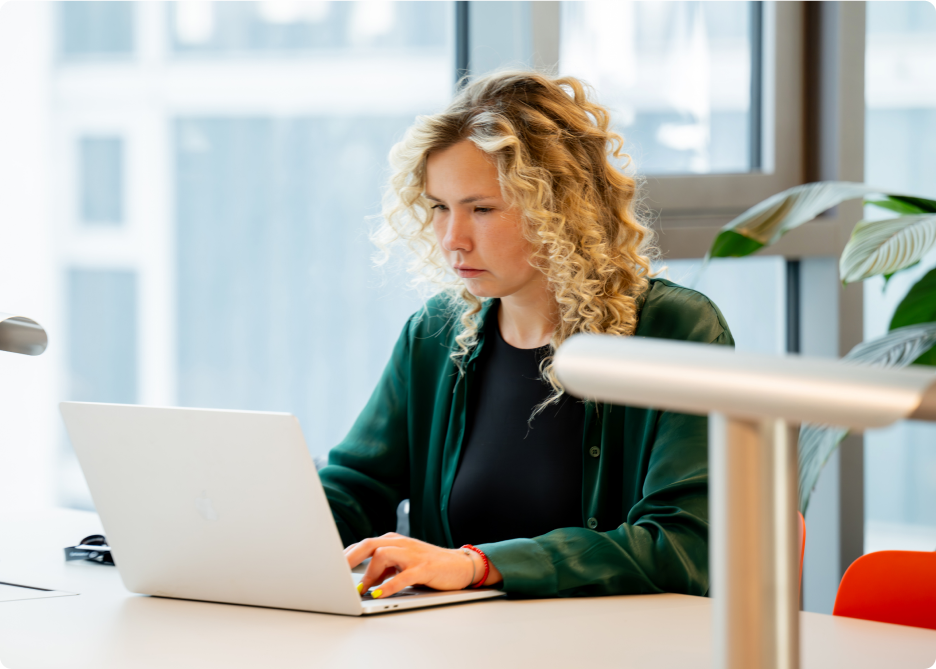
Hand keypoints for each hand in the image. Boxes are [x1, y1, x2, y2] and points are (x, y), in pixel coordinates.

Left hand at [345, 533, 501, 597]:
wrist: (459, 564)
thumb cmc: (428, 565)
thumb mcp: (402, 563)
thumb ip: (383, 568)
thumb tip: (362, 582)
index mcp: (394, 541)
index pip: (364, 543)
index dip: (346, 555)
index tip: (332, 567)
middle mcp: (401, 544)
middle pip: (369, 544)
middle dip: (349, 558)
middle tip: (336, 573)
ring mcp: (413, 555)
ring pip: (383, 555)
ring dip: (369, 574)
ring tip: (363, 589)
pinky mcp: (424, 568)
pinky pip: (403, 575)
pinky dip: (388, 586)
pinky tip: (379, 594)